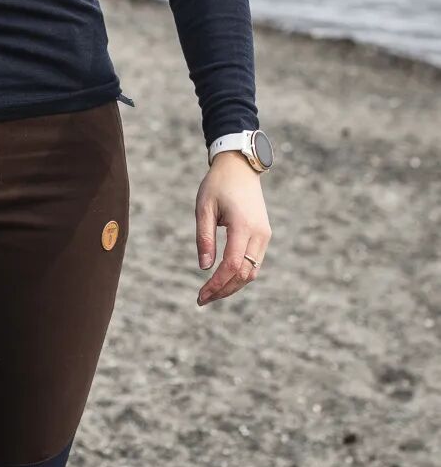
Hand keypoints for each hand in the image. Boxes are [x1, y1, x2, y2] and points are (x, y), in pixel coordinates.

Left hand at [194, 151, 271, 305]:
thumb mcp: (204, 207)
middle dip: (224, 290)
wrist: (240, 167)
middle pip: (244, 274)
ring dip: (233, 285)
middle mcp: (259, 233)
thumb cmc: (217, 184)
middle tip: (202, 299)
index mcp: (243, 225)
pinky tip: (223, 278)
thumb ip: (204, 237)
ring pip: (252, 271)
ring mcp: (264, 235)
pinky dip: (240, 274)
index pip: (232, 265)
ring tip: (211, 292)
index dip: (217, 284)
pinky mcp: (264, 235)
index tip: (201, 295)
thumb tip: (204, 268)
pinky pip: (254, 262)